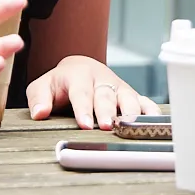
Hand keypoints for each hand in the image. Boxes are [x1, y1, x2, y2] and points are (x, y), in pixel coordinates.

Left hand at [25, 56, 157, 129]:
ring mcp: (118, 86)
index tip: (83, 123)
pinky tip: (155, 122)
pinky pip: (145, 101)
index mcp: (79, 75)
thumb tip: (39, 113)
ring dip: (130, 111)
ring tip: (131, 125)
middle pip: (106, 96)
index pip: (81, 92)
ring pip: (127, 97)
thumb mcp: (43, 86)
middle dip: (107, 111)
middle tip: (106, 126)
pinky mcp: (131, 94)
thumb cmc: (61, 83)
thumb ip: (39, 98)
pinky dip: (151, 111)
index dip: (83, 108)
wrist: (81, 68)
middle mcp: (102, 79)